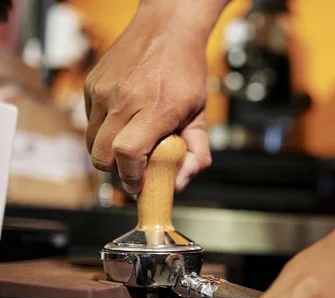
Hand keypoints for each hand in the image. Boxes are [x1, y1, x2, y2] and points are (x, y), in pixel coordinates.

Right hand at [84, 0, 213, 193]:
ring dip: (108, 152)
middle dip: (116, 171)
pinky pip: (89, 121)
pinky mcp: (91, 84)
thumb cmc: (186, 73)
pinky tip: (124, 119)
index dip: (131, 177)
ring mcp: (103, 90)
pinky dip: (103, 130)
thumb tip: (180, 183)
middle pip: (101, 156)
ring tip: (131, 141)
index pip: (128, 153)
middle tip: (134, 168)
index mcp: (156, 108)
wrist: (166, 29)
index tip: (139, 185)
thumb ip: (197, 153)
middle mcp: (125, 99)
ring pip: (91, 142)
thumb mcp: (200, 115)